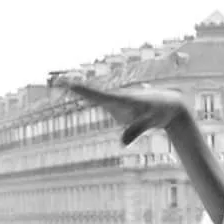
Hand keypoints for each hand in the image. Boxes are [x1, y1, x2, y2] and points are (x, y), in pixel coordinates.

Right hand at [55, 78, 190, 144]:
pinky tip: (95, 99)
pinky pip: (106, 108)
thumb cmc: (160, 110)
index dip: (83, 92)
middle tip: (54, 80)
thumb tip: (122, 143)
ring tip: (60, 82)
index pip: (98, 96)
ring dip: (79, 93)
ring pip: (98, 102)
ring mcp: (116, 106)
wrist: (169, 105)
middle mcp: (115, 100)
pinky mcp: (119, 112)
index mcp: (121, 99)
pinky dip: (92, 102)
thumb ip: (136, 130)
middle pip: (92, 95)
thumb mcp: (151, 121)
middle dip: (74, 87)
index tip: (67, 84)